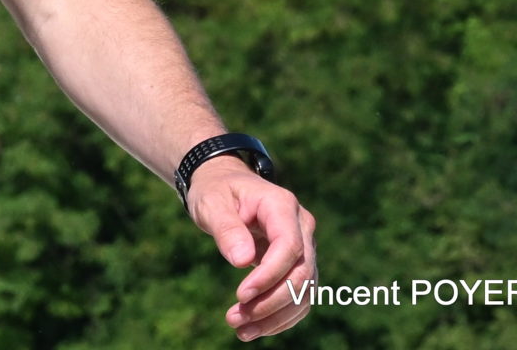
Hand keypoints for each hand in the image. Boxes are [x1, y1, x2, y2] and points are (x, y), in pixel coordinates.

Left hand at [185, 158, 316, 340]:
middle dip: (270, 302)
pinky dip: (280, 316)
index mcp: (282, 206)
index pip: (289, 246)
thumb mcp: (212, 203)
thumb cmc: (216, 191)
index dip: (269, 275)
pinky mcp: (298, 263)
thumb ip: (226, 229)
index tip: (241, 295)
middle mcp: (301, 226)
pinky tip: (255, 328)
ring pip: (304, 290)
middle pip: (301, 273)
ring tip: (241, 330)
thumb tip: (242, 261)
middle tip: (235, 319)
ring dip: (275, 316)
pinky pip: (299, 295)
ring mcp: (304, 246)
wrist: (225, 186)